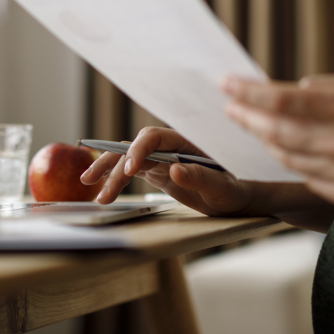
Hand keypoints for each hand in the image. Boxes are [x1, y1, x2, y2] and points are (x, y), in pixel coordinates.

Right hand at [79, 126, 253, 216]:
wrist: (242, 196)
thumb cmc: (238, 187)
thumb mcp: (223, 187)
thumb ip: (200, 177)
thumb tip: (172, 170)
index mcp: (186, 141)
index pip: (153, 137)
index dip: (138, 150)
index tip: (130, 170)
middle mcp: (170, 146)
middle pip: (134, 148)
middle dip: (113, 164)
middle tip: (94, 183)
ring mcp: (162, 159)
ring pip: (129, 160)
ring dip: (109, 172)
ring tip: (91, 188)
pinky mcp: (159, 173)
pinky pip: (133, 172)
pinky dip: (116, 179)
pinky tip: (103, 189)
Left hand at [222, 73, 333, 204]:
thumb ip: (326, 87)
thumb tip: (289, 91)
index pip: (281, 100)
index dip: (248, 93)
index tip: (227, 83)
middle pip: (275, 130)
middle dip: (246, 116)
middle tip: (230, 106)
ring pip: (285, 155)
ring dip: (263, 138)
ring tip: (253, 123)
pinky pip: (304, 174)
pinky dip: (289, 158)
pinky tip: (281, 145)